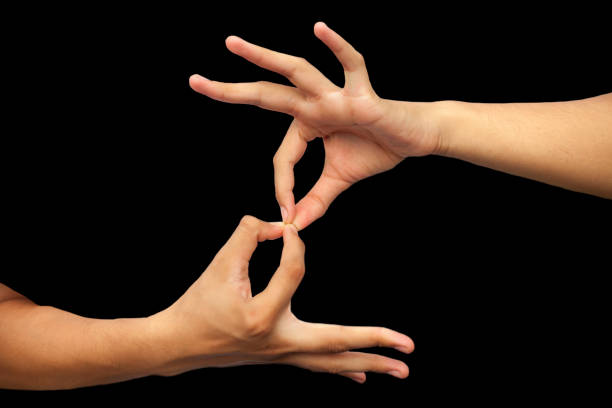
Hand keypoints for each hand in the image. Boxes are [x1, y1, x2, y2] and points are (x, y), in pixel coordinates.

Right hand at [152, 216, 413, 382]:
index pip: (294, 271)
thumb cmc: (198, 303)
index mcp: (263, 316)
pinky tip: (361, 376)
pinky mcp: (281, 356)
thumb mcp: (219, 264)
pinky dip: (342, 368)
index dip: (292, 242)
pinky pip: (318, 365)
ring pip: (331, 362)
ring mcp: (282, 355)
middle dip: (375, 343)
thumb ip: (247, 234)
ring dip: (368, 363)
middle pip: (336, 344)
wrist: (179, 345)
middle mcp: (279, 342)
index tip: (285, 229)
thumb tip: (277, 224)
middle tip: (409, 347)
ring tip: (401, 370)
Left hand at [190, 22, 441, 227]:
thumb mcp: (339, 181)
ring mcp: (335, 95)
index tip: (287, 209)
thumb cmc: (378, 150)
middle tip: (195, 82)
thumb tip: (296, 225)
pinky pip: (352, 66)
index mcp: (307, 123)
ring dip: (264, 58)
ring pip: (296, 72)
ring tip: (231, 44)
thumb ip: (317, 200)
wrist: (413, 138)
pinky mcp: (362, 94)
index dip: (283, 184)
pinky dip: (338, 47)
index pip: (282, 155)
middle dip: (231, 91)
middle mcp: (315, 104)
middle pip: (266, 95)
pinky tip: (318, 28)